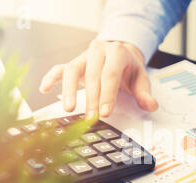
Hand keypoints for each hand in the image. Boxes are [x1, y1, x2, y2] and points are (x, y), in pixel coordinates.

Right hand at [39, 40, 157, 118]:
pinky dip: (51, 78)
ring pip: (72, 70)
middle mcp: (98, 51)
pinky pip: (59, 69)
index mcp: (117, 53)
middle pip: (92, 75)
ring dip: (69, 90)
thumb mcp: (141, 79)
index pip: (110, 74)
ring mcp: (84, 56)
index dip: (107, 94)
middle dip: (91, 98)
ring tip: (69, 109)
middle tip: (91, 117)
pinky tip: (44, 89)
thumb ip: (145, 94)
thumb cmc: (129, 68)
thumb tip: (151, 106)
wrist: (121, 53)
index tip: (106, 112)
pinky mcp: (74, 62)